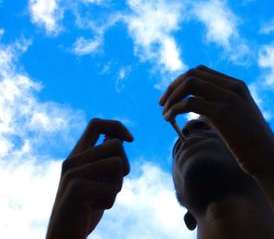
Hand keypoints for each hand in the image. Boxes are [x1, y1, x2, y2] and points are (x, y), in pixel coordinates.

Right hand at [46, 118, 133, 238]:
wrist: (64, 236)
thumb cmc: (86, 208)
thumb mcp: (97, 180)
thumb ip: (104, 160)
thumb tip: (119, 138)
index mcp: (77, 154)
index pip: (96, 124)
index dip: (117, 126)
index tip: (131, 140)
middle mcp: (72, 160)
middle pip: (116, 144)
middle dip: (124, 167)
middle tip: (111, 186)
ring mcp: (73, 173)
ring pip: (117, 163)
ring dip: (117, 185)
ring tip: (101, 197)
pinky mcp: (76, 188)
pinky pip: (112, 186)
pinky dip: (110, 201)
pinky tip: (93, 208)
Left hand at [159, 65, 273, 176]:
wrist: (267, 158)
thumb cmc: (249, 142)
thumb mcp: (236, 116)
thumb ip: (218, 106)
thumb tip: (194, 105)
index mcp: (236, 85)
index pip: (200, 71)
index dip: (181, 81)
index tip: (171, 96)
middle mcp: (233, 87)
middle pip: (192, 74)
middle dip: (172, 87)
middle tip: (162, 104)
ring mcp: (228, 98)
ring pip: (189, 84)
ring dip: (172, 97)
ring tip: (165, 114)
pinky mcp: (222, 113)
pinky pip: (189, 103)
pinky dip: (175, 109)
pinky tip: (170, 119)